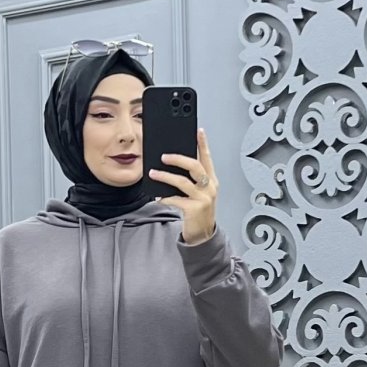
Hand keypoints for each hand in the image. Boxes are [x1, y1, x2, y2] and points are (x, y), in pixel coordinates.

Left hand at [149, 128, 218, 244]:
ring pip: (182, 182)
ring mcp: (203, 199)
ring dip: (165, 176)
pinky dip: (165, 197)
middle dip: (178, 159)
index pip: (207, 158)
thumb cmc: (199, 212)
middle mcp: (210, 188)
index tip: (198, 131)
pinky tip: (159, 197)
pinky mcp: (194, 209)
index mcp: (212, 181)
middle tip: (164, 156)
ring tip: (153, 173)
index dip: (203, 144)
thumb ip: (191, 180)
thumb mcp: (199, 193)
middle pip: (195, 166)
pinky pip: (176, 199)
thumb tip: (171, 166)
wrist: (203, 235)